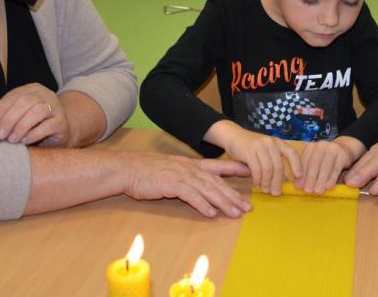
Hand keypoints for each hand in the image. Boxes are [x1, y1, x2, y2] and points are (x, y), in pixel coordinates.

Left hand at [0, 83, 69, 146]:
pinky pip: (47, 126)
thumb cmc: (34, 123)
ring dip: (21, 126)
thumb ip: (4, 111)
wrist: (59, 131)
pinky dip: (33, 134)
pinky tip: (24, 140)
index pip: (14, 95)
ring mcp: (56, 108)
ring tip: (11, 139)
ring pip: (37, 112)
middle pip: (25, 102)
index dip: (1, 108)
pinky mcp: (61, 123)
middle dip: (9, 119)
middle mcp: (46, 95)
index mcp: (32, 89)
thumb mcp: (18, 115)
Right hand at [123, 152, 251, 217]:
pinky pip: (190, 195)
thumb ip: (187, 176)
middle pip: (217, 182)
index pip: (218, 167)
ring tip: (234, 212)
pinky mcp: (171, 184)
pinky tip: (210, 213)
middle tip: (247, 206)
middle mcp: (190, 169)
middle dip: (234, 195)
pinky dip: (201, 204)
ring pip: (208, 189)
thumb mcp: (172, 170)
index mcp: (191, 165)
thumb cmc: (147, 172)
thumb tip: (199, 188)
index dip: (235, 169)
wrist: (128, 169)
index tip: (250, 172)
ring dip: (223, 202)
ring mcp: (181, 175)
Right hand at [225, 127, 302, 195]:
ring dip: (267, 182)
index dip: (297, 165)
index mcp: (278, 142)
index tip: (298, 178)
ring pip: (268, 169)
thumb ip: (273, 161)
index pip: (292, 153)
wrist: (233, 135)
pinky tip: (257, 184)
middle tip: (276, 193)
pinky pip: (256, 169)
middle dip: (278, 182)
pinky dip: (258, 179)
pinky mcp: (249, 151)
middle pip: (278, 166)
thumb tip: (281, 182)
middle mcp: (271, 143)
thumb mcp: (266, 150)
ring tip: (265, 190)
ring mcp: (260, 146)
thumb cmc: (251, 146)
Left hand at [295, 137, 362, 193]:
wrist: (343, 150)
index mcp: (310, 147)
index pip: (304, 161)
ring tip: (318, 191)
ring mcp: (332, 148)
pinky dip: (332, 179)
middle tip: (308, 191)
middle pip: (314, 163)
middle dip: (310, 178)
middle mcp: (321, 145)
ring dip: (321, 180)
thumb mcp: (315, 162)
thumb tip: (298, 186)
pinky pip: (336, 168)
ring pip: (325, 166)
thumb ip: (306, 172)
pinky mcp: (343, 154)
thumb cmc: (325, 160)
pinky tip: (328, 187)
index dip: (301, 175)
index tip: (299, 187)